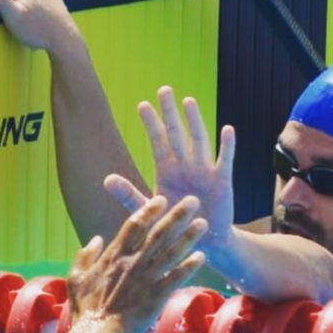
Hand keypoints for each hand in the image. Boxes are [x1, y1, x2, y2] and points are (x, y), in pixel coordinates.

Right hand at [67, 195, 205, 332]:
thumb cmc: (85, 310)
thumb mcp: (76, 278)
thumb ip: (85, 256)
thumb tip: (97, 239)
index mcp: (113, 257)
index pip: (134, 225)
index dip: (148, 210)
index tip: (161, 199)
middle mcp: (132, 263)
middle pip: (158, 233)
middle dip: (176, 215)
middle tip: (192, 201)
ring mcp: (146, 279)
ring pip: (171, 252)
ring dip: (188, 236)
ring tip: (202, 223)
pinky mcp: (156, 296)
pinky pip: (176, 277)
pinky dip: (189, 266)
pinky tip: (201, 256)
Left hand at [105, 87, 235, 247]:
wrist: (202, 242)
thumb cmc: (174, 225)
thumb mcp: (149, 209)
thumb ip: (128, 194)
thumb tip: (106, 179)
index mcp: (166, 171)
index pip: (157, 142)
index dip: (151, 123)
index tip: (142, 104)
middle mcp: (185, 166)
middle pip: (177, 134)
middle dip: (170, 113)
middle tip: (164, 89)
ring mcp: (204, 171)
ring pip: (199, 140)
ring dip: (195, 121)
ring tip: (188, 101)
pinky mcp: (222, 182)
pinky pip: (224, 161)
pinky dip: (226, 146)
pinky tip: (227, 130)